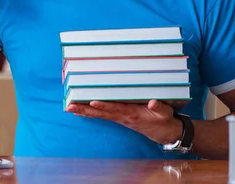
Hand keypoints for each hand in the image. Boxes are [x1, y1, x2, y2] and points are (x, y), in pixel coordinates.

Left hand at [66, 99, 182, 144]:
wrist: (164, 132)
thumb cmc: (164, 119)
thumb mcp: (165, 113)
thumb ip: (159, 107)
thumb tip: (153, 101)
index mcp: (132, 114)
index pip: (115, 109)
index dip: (104, 105)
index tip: (92, 101)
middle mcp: (122, 116)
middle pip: (101, 113)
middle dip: (85, 109)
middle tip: (70, 106)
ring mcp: (120, 118)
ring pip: (99, 114)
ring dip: (84, 111)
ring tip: (69, 107)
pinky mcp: (119, 117)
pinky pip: (102, 115)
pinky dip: (90, 113)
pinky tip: (79, 112)